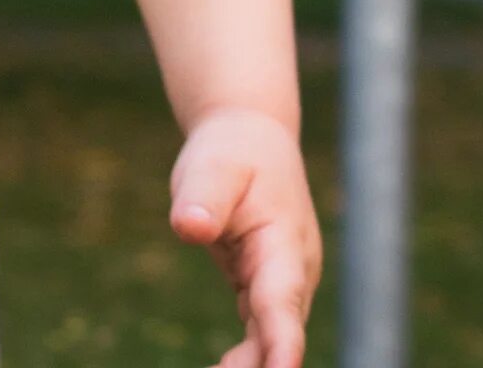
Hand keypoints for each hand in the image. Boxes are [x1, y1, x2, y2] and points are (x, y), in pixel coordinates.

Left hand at [171, 105, 322, 367]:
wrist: (253, 138)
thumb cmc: (233, 150)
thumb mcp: (214, 164)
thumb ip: (203, 195)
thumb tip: (189, 227)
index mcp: (284, 240)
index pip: (282, 297)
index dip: (282, 339)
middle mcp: (293, 269)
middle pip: (280, 328)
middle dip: (264, 363)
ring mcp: (284, 281)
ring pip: (273, 334)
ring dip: (255, 364)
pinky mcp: (266, 286)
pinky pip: (261, 329)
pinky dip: (249, 355)